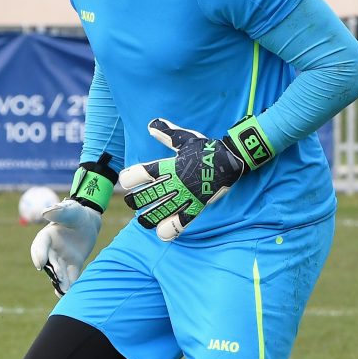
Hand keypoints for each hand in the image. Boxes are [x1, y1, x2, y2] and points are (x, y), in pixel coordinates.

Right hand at [31, 201, 101, 295]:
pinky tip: (70, 294)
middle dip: (53, 271)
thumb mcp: (70, 211)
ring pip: (59, 272)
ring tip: (64, 290)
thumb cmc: (76, 213)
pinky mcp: (73, 264)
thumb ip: (59, 212)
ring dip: (61, 281)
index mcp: (47, 236)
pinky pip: (70, 276)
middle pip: (50, 262)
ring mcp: (61, 259)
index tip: (40, 265)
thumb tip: (45, 212)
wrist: (88, 222)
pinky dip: (70, 285)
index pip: (40, 246)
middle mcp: (51, 250)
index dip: (39, 255)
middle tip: (58, 278)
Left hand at [118, 117, 273, 240]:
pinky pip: (184, 219)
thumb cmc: (206, 148)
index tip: (126, 181)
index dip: (131, 178)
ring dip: (150, 217)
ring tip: (142, 221)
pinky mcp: (199, 204)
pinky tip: (162, 234)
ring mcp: (188, 194)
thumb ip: (167, 134)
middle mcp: (176, 181)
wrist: (231, 158)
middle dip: (136, 201)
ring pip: (164, 210)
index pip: (144, 172)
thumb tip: (151, 124)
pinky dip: (173, 228)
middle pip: (150, 195)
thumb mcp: (185, 139)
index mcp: (171, 166)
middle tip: (131, 202)